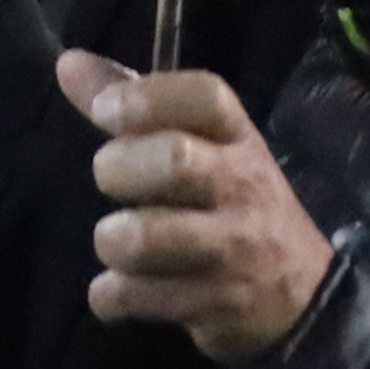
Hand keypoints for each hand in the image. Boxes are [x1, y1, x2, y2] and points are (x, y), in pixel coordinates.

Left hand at [61, 48, 335, 360]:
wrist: (302, 293)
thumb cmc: (232, 204)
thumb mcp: (202, 147)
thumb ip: (134, 105)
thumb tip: (67, 63)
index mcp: (238, 138)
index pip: (206, 96)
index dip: (147, 97)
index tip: (105, 110)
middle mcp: (242, 187)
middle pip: (175, 161)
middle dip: (120, 168)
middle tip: (110, 180)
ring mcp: (233, 249)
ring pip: (146, 238)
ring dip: (112, 241)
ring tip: (117, 243)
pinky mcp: (216, 305)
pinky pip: (137, 296)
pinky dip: (111, 295)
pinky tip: (120, 289)